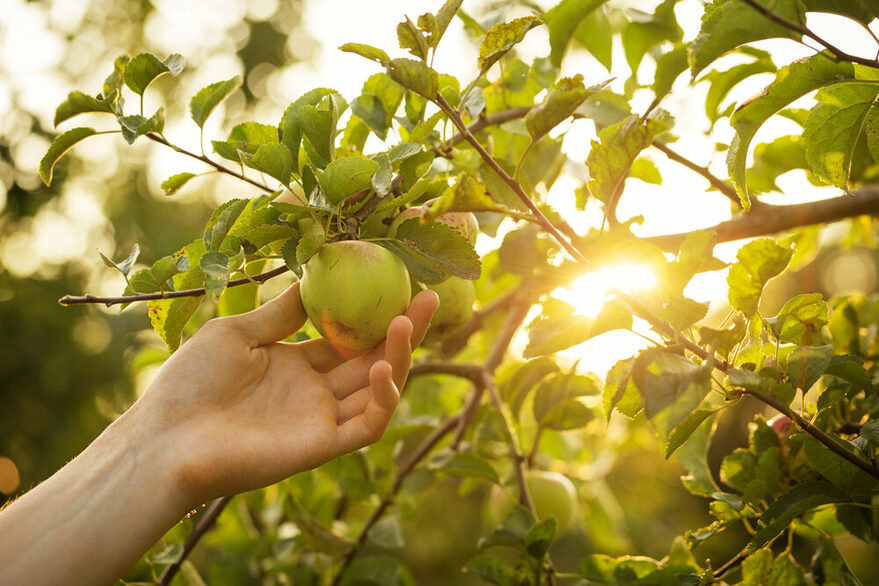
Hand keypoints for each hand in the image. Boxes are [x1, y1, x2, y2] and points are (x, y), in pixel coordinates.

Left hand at [132, 283, 438, 505]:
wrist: (165, 438)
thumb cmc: (191, 383)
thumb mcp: (239, 333)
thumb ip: (282, 312)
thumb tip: (314, 276)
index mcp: (296, 365)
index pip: (349, 340)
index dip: (376, 316)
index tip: (399, 284)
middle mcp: (315, 393)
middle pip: (373, 360)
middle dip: (405, 331)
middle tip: (429, 298)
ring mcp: (321, 420)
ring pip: (379, 390)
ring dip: (399, 358)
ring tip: (408, 321)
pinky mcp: (323, 446)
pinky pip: (368, 425)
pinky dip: (384, 399)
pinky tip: (383, 369)